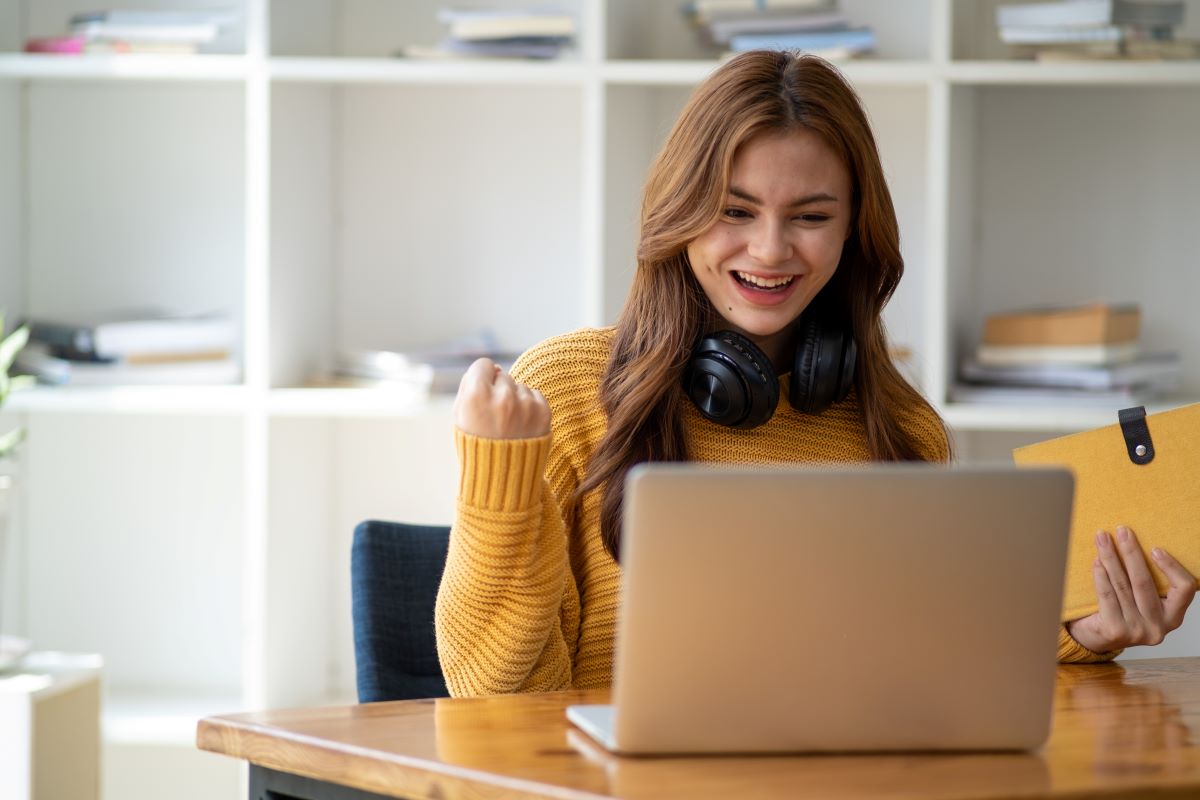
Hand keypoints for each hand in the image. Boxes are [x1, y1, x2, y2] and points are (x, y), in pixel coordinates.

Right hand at [454, 357, 550, 439]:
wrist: (503, 478)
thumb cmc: (476, 445)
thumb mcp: (460, 417)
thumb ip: (469, 386)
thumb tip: (491, 366)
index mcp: (476, 396)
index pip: (483, 364)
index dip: (481, 378)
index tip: (482, 394)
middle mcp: (502, 397)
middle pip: (502, 375)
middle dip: (498, 391)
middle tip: (496, 416)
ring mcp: (525, 404)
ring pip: (520, 386)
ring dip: (515, 399)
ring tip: (509, 424)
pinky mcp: (543, 412)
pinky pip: (535, 395)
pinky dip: (530, 407)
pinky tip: (522, 425)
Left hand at [1066, 526, 1196, 652]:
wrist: (1095, 638)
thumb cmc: (1121, 612)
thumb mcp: (1142, 600)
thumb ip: (1146, 582)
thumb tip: (1137, 543)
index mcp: (1172, 617)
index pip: (1185, 589)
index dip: (1172, 567)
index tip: (1155, 548)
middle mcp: (1158, 627)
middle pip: (1145, 582)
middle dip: (1132, 552)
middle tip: (1122, 531)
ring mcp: (1137, 631)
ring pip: (1122, 585)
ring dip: (1111, 558)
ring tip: (1102, 539)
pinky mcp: (1115, 631)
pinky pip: (1107, 595)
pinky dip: (1100, 575)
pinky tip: (1096, 561)